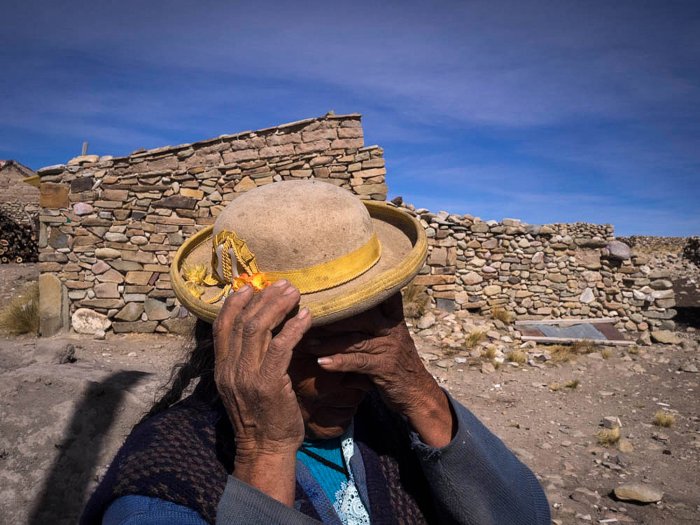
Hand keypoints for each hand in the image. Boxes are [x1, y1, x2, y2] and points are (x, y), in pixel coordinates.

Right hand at [213, 280, 311, 503]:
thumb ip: (244, 360)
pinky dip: (293, 328)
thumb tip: (256, 330)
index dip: (234, 303)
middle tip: (283, 284)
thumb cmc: (260, 415)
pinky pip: (280, 347)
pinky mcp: (269, 383)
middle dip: (263, 298)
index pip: (221, 327)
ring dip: (278, 306)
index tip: (250, 286)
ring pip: (258, 329)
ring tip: (294, 292)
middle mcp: (230, 369)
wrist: (265, 448)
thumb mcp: (242, 385)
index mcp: (222, 368)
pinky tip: (306, 317)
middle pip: (243, 322)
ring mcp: (247, 376)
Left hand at [314, 293, 453, 446]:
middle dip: (332, 317)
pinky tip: (322, 363)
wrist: (418, 394)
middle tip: (307, 316)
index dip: (361, 288)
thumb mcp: (388, 340)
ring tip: (308, 342)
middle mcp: (392, 329)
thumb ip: (369, 327)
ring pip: (355, 340)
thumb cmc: (396, 364)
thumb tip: (338, 313)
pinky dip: (338, 362)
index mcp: (393, 319)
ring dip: (329, 342)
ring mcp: (390, 348)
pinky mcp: (385, 367)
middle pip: (359, 316)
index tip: (334, 284)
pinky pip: (358, 362)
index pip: (379, 297)